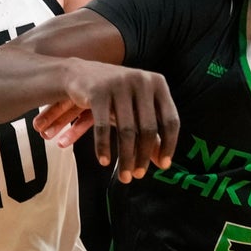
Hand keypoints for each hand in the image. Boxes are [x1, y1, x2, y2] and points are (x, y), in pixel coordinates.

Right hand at [34, 61, 178, 183]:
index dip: (169, 145)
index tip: (163, 166)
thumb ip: (151, 132)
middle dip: (143, 156)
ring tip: (125, 176)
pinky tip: (104, 161)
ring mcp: (119, 84)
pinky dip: (103, 147)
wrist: (80, 74)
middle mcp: (141, 80)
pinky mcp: (98, 91)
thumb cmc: (115, 95)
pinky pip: (103, 126)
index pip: (170, 119)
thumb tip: (162, 162)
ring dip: (126, 157)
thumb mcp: (136, 109)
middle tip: (138, 176)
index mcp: (157, 83)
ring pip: (127, 130)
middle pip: (148, 128)